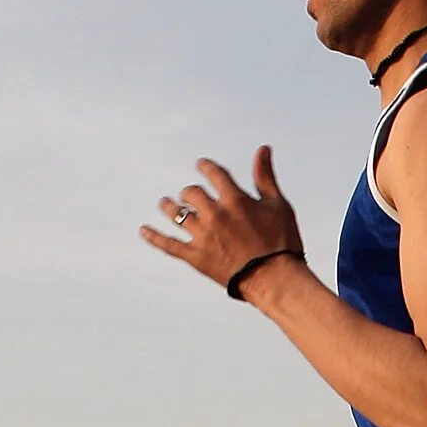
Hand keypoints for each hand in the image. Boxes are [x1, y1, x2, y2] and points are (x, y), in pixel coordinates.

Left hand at [139, 147, 302, 295]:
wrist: (274, 279)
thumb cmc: (282, 241)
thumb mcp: (277, 205)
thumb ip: (264, 176)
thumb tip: (263, 148)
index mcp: (234, 199)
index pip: (213, 173)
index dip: (205, 167)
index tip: (201, 166)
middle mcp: (215, 214)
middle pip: (191, 193)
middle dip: (191, 192)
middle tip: (190, 195)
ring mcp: (203, 235)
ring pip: (176, 215)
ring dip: (169, 207)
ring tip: (164, 203)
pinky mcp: (196, 256)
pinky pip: (168, 245)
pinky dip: (154, 237)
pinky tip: (143, 230)